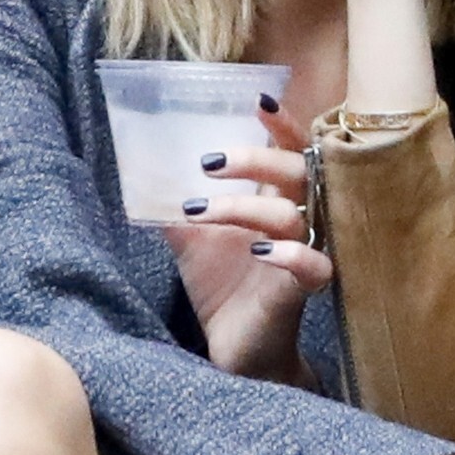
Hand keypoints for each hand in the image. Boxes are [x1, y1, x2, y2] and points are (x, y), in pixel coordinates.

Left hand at [166, 99, 329, 383]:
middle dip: (255, 160)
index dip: (281, 125)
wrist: (236, 352)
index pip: (292, 150)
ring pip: (293, 215)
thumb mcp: (193, 241)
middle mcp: (299, 220)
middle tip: (210, 160)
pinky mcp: (305, 291)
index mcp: (277, 200)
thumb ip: (178, 205)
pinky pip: (313, 265)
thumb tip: (141, 173)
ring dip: (244, 206)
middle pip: (298, 172)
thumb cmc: (226, 289)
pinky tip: (258, 251)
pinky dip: (288, 254)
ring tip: (197, 208)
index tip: (256, 102)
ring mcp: (305, 253)